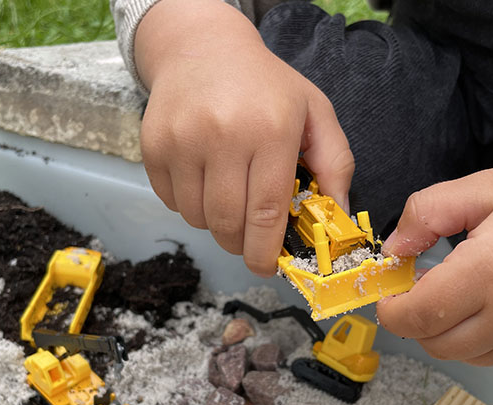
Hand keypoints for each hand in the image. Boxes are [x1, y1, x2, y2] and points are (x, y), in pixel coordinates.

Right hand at [135, 0, 353, 275]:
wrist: (201, 48)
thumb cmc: (265, 86)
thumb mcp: (314, 112)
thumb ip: (335, 162)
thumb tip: (338, 214)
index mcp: (270, 130)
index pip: (266, 211)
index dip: (265, 251)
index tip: (266, 267)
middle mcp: (223, 136)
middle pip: (228, 223)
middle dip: (240, 244)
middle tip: (248, 240)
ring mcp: (182, 141)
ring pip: (197, 217)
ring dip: (214, 224)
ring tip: (228, 198)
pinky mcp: (154, 146)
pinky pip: (171, 202)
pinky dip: (189, 205)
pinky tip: (203, 180)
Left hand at [377, 164, 492, 365]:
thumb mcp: (491, 187)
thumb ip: (429, 213)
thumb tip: (392, 248)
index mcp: (491, 270)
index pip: (416, 315)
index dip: (391, 308)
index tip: (389, 292)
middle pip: (433, 341)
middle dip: (414, 319)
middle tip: (421, 286)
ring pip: (460, 354)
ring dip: (444, 330)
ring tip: (459, 291)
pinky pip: (492, 355)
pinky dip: (477, 337)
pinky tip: (490, 303)